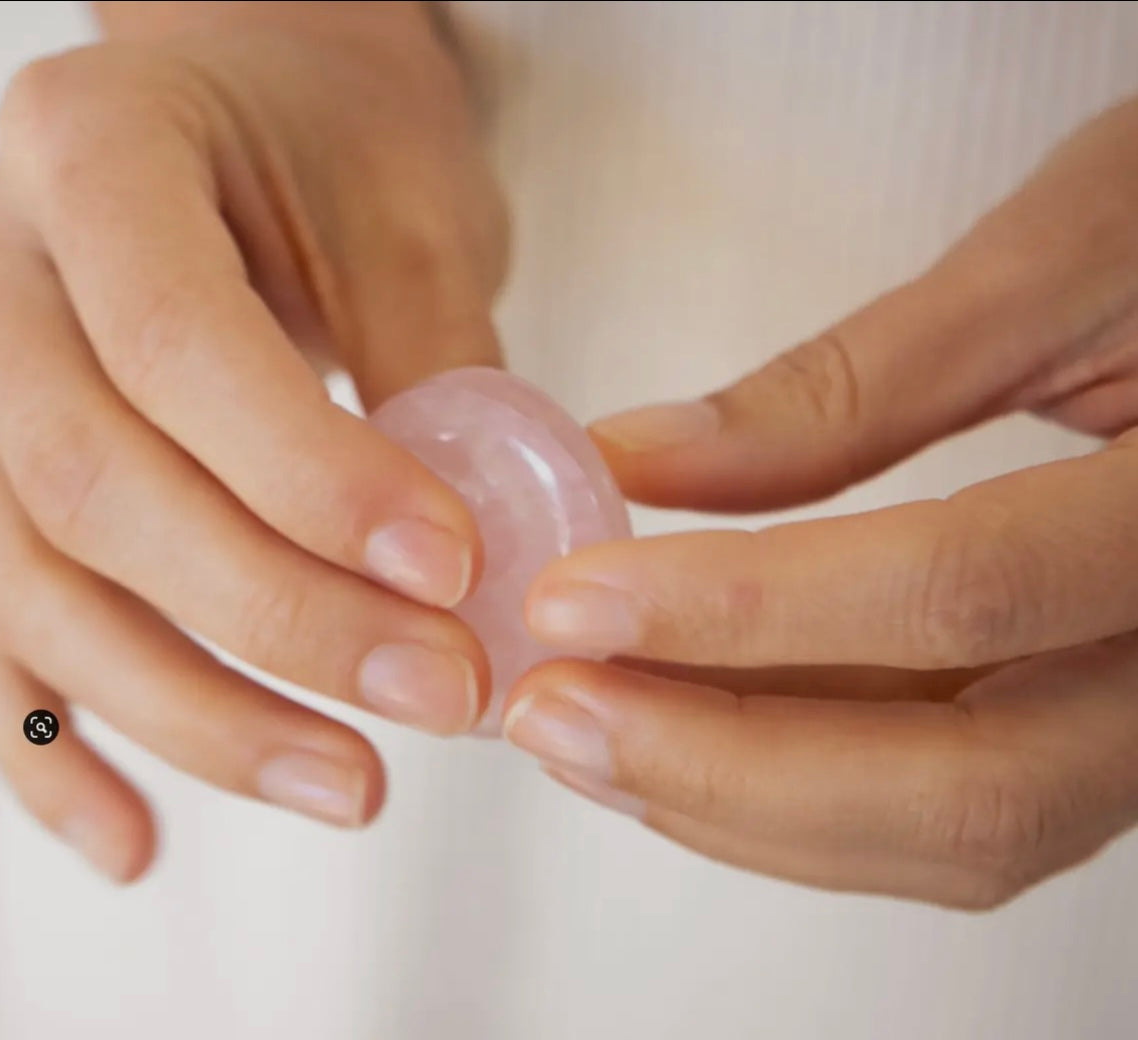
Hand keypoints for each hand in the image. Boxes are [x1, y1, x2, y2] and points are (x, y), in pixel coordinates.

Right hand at [0, 3, 506, 879]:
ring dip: (199, 715)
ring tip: (350, 786)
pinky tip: (138, 839)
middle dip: (279, 620)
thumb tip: (484, 577)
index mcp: (87, 154)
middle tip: (442, 695)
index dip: (311, 481)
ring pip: (41, 590)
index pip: (173, 346)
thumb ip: (441, 377)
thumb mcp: (410, 210)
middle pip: (94, 489)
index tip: (453, 571)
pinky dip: (59, 752)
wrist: (247, 112)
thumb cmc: (334, 141)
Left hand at [505, 98, 1137, 908]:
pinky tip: (676, 734)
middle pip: (963, 788)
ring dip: (742, 800)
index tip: (574, 598)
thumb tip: (638, 462)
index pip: (957, 593)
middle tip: (552, 714)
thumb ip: (850, 384)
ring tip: (582, 729)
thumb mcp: (1056, 266)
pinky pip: (952, 800)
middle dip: (723, 770)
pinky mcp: (1097, 725)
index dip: (743, 610)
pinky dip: (798, 791)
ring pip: (952, 827)